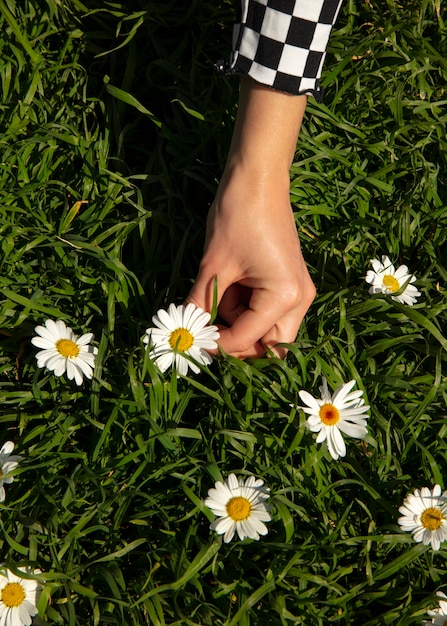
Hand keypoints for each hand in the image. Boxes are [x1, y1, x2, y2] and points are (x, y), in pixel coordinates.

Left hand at [186, 166, 315, 357]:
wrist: (257, 178)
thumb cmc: (238, 216)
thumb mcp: (214, 266)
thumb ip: (201, 305)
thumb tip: (186, 333)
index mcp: (285, 297)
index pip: (247, 339)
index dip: (216, 345)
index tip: (190, 341)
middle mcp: (299, 300)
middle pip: (270, 347)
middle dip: (238, 345)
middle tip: (207, 333)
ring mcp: (297, 292)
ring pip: (268, 331)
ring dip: (239, 324)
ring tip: (216, 295)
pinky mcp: (289, 283)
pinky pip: (267, 312)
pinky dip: (244, 309)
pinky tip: (228, 287)